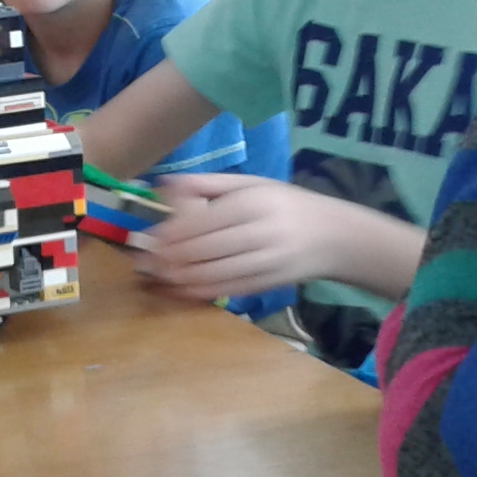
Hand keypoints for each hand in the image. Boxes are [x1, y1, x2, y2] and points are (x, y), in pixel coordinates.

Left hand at [131, 174, 341, 301]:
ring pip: (213, 274)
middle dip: (169, 258)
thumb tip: (165, 184)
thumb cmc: (285, 204)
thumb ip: (209, 184)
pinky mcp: (267, 285)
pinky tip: (178, 289)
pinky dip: (198, 292)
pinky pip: (227, 290)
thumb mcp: (252, 184)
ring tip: (154, 275)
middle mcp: (261, 233)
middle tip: (142, 260)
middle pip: (205, 250)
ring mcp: (265, 263)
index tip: (147, 237)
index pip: (204, 221)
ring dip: (178, 278)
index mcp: (254, 203)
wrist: (334, 238)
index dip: (171, 233)